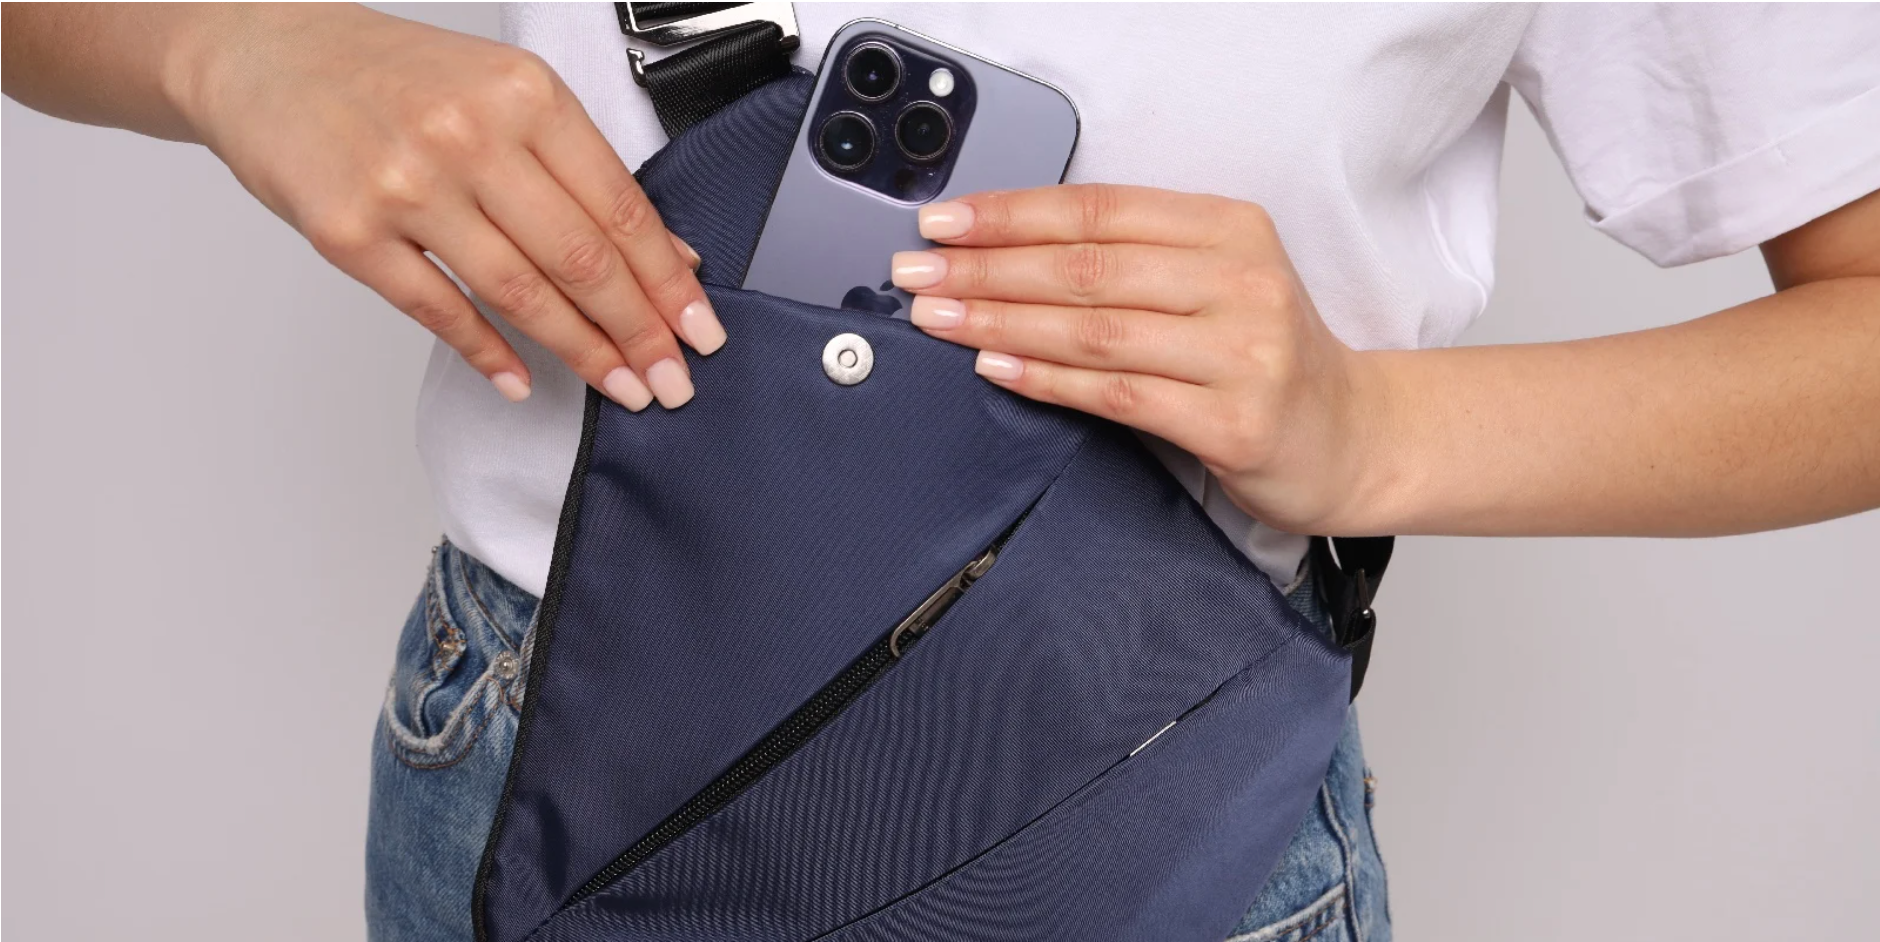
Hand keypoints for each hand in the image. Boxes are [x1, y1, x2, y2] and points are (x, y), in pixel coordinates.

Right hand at [173, 5, 718, 408]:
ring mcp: (406, 185)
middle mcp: (470, 134)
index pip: (621, 207)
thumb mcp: (504, 92)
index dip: (668, 281)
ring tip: (621, 387)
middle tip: (671, 379)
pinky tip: (524, 380)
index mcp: (524, 93)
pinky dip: (489, 352)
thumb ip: (583, 169)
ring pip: (520, 291)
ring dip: (581, 352)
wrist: (265, 56)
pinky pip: (439, 308)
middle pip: (581, 257)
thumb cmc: (394, 77)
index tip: (700, 330)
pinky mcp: (349, 232)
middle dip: (639, 331)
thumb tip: (665, 251)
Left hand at [891, 185, 1385, 534]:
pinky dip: (1045, 379)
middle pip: (1088, 267)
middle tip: (917, 272)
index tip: (944, 222)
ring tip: (937, 318)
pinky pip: (1116, 394)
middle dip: (987, 267)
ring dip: (1000, 321)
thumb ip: (1134, 261)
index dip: (1013, 213)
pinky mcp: (1234, 421)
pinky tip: (993, 366)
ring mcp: (1242, 352)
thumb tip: (1004, 250)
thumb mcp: (1216, 281)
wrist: (1351, 437)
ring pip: (1094, 329)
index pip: (1101, 210)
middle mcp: (1242, 280)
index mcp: (1232, 228)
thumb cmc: (1264, 359)